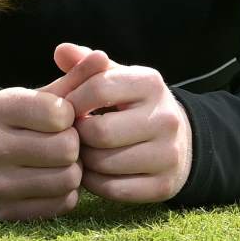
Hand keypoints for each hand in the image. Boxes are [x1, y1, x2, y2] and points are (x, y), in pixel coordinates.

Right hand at [0, 43, 111, 221]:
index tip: (63, 117)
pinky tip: (54, 181)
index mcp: (0, 107)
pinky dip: (66, 194)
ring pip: (66, 179)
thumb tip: (102, 56)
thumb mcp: (46, 96)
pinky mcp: (6, 211)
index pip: (59, 114)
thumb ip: (76, 78)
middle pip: (66, 149)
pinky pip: (61, 204)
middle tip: (67, 142)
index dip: (70, 116)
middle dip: (74, 146)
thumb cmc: (26, 122)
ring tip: (63, 162)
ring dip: (74, 171)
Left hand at [61, 47, 192, 203]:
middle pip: (99, 132)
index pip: (98, 87)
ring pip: (105, 163)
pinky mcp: (164, 186)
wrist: (179, 141)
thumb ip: (87, 66)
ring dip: (84, 161)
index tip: (64, 109)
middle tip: (72, 135)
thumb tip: (61, 50)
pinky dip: (95, 183)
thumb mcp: (116, 78)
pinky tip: (94, 172)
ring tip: (82, 152)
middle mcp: (165, 118)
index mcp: (150, 83)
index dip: (72, 100)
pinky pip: (114, 190)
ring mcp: (168, 154)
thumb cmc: (132, 105)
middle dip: (78, 135)